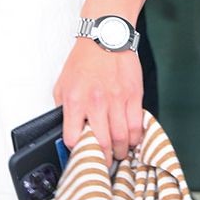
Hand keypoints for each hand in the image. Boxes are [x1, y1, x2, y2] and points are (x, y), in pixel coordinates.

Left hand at [53, 39, 143, 163]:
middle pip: (101, 143)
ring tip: (119, 154)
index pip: (73, 138)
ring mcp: (117, 100)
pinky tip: (131, 140)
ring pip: (122, 138)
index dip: (77, 151)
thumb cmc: (84, 60)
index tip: (81, 154)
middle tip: (104, 163)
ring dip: (121, 152)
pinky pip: (137, 125)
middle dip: (103, 159)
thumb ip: (64, 109)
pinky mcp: (134, 96)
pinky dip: (135, 138)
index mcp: (74, 101)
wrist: (105, 36)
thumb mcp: (62, 85)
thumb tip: (68, 130)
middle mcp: (96, 102)